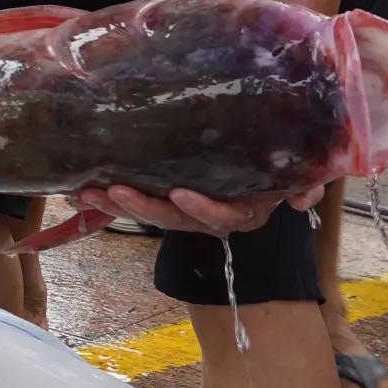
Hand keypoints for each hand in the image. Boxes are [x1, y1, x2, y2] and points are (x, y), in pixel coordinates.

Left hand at [69, 178, 321, 238]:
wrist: (262, 170)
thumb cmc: (276, 169)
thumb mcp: (295, 174)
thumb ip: (306, 185)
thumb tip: (302, 199)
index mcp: (242, 211)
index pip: (222, 215)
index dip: (202, 208)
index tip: (179, 193)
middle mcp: (212, 217)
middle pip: (176, 219)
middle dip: (143, 208)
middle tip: (115, 191)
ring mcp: (187, 212)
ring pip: (151, 214)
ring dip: (117, 206)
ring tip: (87, 192)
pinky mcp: (166, 203)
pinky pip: (136, 205)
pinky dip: (109, 201)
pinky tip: (80, 192)